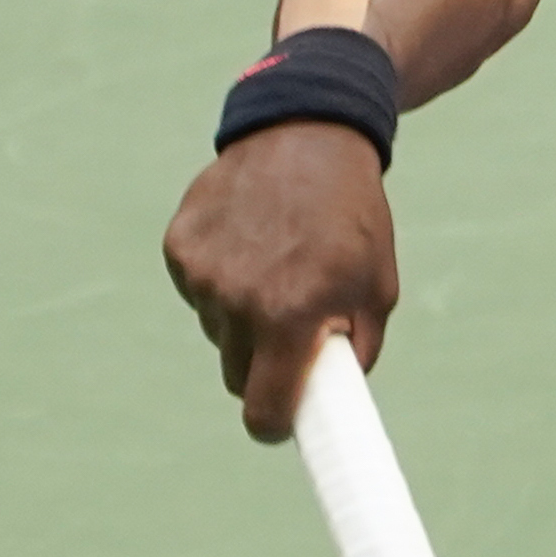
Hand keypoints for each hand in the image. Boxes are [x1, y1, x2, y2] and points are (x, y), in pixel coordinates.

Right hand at [163, 0, 404, 438]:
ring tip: (275, 265)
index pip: (263, 409)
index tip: (282, 425)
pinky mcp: (178, 246)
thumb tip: (333, 400)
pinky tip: (248, 242)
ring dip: (241, 317)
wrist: (306, 131)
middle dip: (262, 365)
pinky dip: (218, 280)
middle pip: (235, 374)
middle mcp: (239, 299)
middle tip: (289, 330)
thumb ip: (355, 350)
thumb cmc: (351, 216)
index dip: (274, 425)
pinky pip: (196, 291)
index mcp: (291, 315)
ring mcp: (202, 272)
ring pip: (215, 331)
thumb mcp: (377, 286)